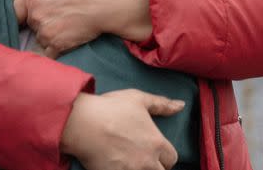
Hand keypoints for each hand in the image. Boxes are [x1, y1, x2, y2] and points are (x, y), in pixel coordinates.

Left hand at [13, 0, 152, 57]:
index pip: (12, 10)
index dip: (18, 12)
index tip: (23, 15)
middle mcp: (36, 15)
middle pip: (29, 23)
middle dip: (39, 20)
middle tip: (58, 14)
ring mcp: (46, 32)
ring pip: (39, 37)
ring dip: (48, 34)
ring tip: (67, 25)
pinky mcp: (58, 46)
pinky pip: (48, 53)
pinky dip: (54, 50)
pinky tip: (66, 41)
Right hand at [61, 90, 182, 169]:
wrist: (82, 123)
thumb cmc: (111, 108)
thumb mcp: (139, 99)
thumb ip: (162, 104)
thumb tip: (180, 105)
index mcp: (156, 143)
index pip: (172, 159)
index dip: (166, 157)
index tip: (157, 153)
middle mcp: (146, 161)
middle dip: (156, 167)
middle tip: (144, 160)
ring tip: (133, 164)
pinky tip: (120, 166)